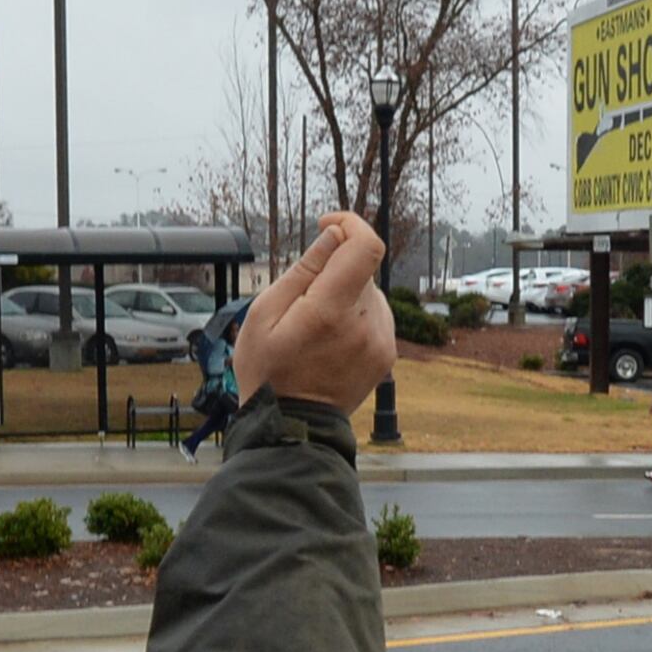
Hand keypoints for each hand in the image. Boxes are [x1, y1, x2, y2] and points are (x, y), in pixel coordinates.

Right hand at [236, 211, 396, 413]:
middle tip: (303, 300)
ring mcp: (381, 341)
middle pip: (361, 267)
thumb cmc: (268, 371)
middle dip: (334, 269)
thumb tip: (333, 236)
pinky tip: (331, 338)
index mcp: (332, 312)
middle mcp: (366, 324)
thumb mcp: (264, 314)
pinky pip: (376, 313)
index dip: (350, 224)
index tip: (327, 225)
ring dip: (344, 293)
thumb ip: (303, 271)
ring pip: (369, 290)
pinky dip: (355, 313)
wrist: (292, 427)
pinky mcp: (387, 353)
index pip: (366, 247)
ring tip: (314, 326)